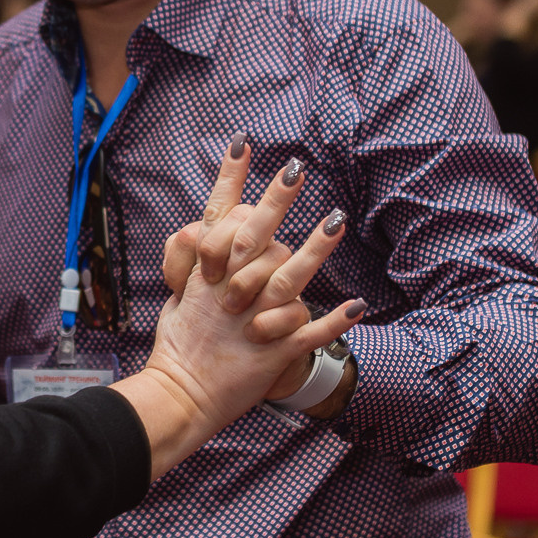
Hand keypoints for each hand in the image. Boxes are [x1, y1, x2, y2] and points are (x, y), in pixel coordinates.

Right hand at [115, 140, 361, 477]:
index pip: (218, 216)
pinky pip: (309, 334)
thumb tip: (199, 226)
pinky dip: (334, 322)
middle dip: (277, 200)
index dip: (229, 179)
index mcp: (207, 274)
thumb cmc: (182, 343)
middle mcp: (231, 290)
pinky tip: (357, 307)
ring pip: (287, 278)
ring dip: (315, 249)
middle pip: (257, 238)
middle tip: (296, 168)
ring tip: (337, 221)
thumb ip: (191, 258)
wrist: (181, 394)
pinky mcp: (273, 351)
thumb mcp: (180, 296)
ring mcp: (253, 319)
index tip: (242, 143)